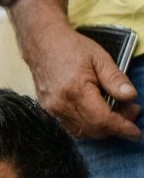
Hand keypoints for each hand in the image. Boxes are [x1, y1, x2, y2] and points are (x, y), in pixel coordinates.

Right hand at [20, 16, 140, 139]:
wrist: (42, 44)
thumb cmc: (72, 48)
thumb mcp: (100, 58)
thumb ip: (115, 79)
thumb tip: (130, 96)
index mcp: (76, 90)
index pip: (102, 119)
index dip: (122, 127)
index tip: (136, 132)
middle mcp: (61, 104)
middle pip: (94, 129)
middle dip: (116, 127)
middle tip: (131, 110)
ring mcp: (52, 110)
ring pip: (83, 132)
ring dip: (103, 128)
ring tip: (117, 111)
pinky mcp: (48, 111)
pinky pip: (72, 127)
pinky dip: (89, 126)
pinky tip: (99, 115)